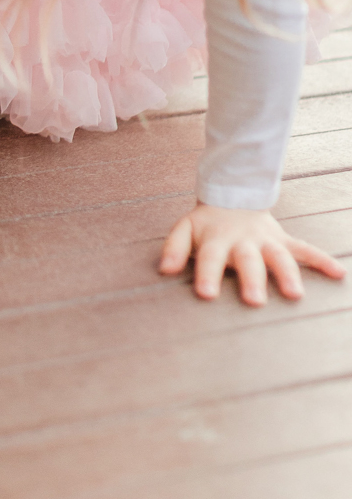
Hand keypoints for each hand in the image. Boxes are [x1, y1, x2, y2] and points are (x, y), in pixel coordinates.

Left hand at [159, 201, 346, 305]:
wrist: (233, 196)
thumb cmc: (207, 224)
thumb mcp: (185, 228)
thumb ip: (174, 248)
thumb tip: (164, 271)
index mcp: (216, 240)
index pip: (209, 258)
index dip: (206, 274)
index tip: (205, 294)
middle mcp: (243, 242)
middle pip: (248, 261)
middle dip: (251, 279)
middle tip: (254, 301)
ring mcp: (266, 241)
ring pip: (279, 256)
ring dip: (287, 273)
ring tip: (295, 295)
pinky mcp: (284, 241)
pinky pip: (305, 250)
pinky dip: (322, 260)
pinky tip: (338, 273)